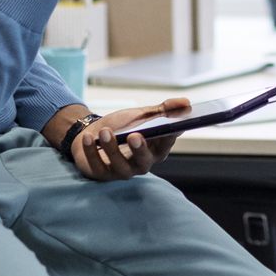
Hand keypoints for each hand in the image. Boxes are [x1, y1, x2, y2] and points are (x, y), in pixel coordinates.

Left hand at [66, 98, 188, 181]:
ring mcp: (122, 171)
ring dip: (112, 148)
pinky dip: (91, 152)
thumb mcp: (144, 114)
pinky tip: (89, 138)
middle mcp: (142, 163)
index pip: (166, 144)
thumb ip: (164, 109)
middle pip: (144, 161)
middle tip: (134, 135)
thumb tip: (187, 102)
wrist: (94, 131)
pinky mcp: (102, 174)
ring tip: (105, 131)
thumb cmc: (123, 125)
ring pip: (120, 166)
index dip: (168, 137)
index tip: (169, 127)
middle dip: (140, 149)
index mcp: (156, 149)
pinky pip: (97, 166)